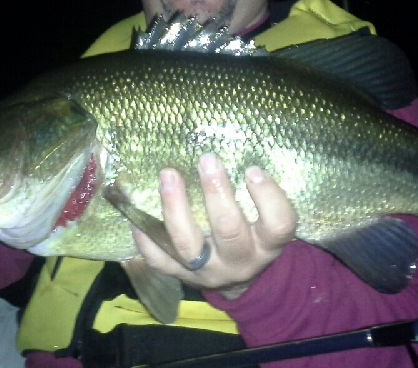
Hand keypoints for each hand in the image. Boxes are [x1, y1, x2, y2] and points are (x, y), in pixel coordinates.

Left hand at [132, 153, 296, 298]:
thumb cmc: (252, 231)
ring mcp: (207, 271)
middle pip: (229, 231)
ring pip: (188, 245)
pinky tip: (139, 216)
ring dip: (175, 208)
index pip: (278, 225)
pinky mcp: (181, 277)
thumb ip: (255, 191)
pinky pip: (159, 260)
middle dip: (216, 193)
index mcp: (267, 245)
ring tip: (168, 175)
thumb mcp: (264, 217)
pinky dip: (147, 238)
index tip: (252, 170)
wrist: (239, 278)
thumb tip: (232, 139)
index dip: (268, 198)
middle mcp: (240, 261)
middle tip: (207, 159)